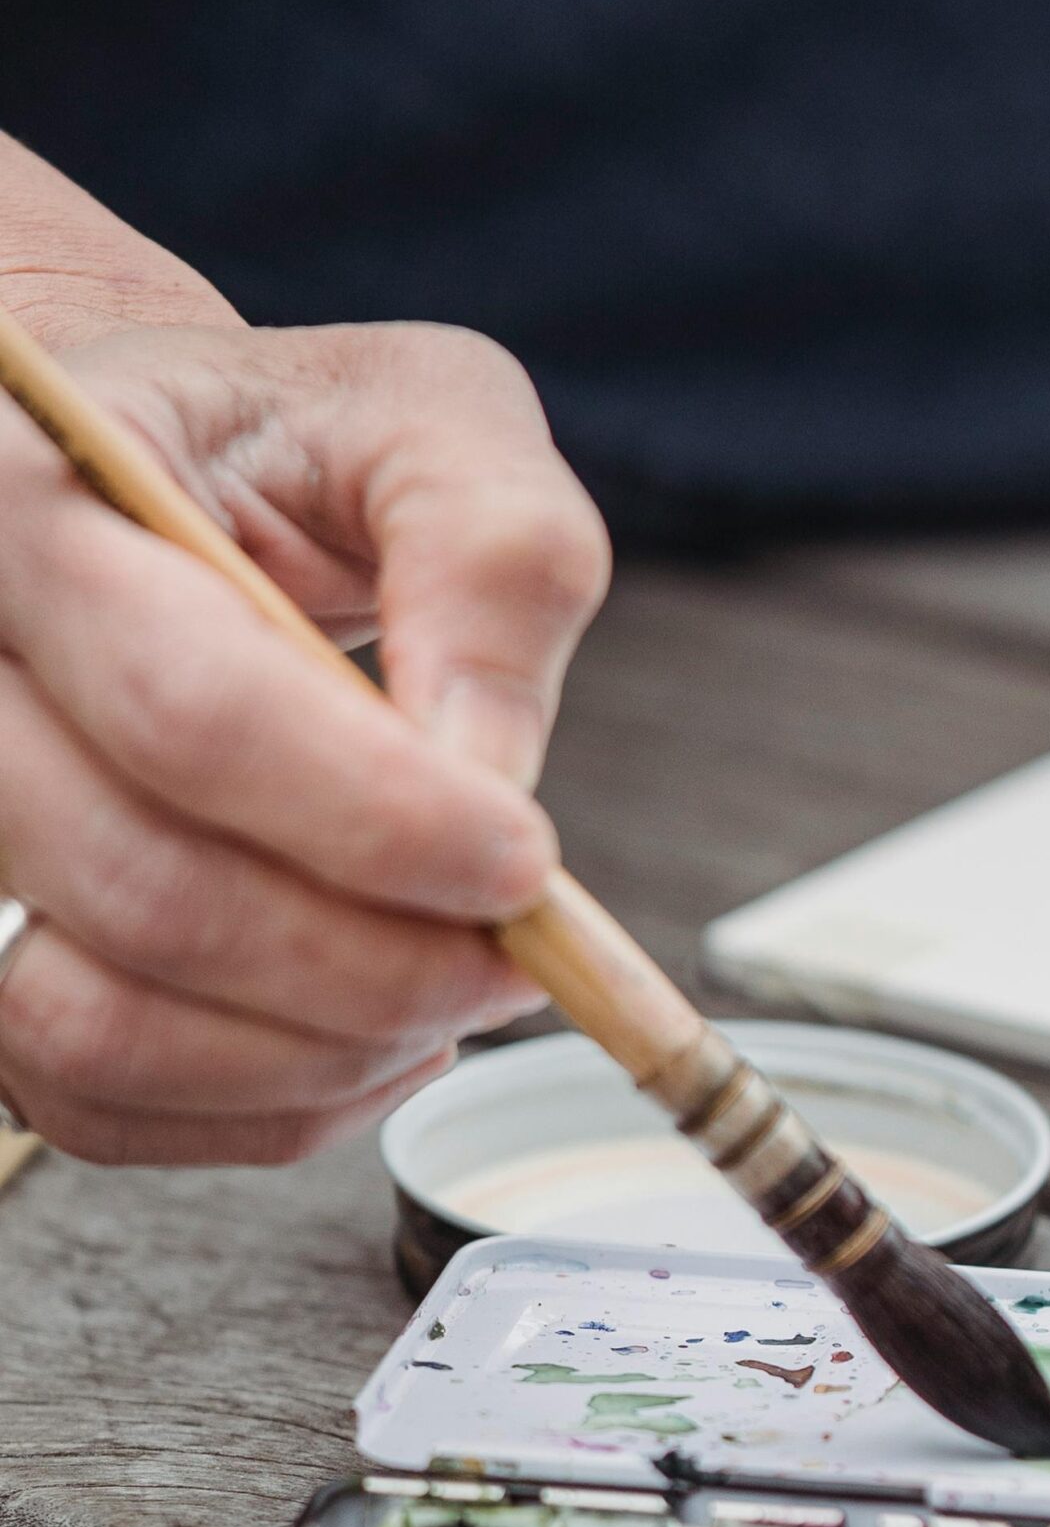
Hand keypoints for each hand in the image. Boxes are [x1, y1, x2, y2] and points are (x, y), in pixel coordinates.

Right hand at [0, 320, 607, 1162]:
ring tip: (449, 992)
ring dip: (316, 1053)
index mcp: (24, 498)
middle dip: (372, 961)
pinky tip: (368, 1036)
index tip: (522, 862)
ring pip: (97, 1027)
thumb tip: (486, 775)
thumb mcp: (426, 420)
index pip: (191, 710)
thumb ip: (492, 557)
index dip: (376, 819)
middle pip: (145, 890)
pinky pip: (91, 1101)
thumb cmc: (281, 447)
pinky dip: (260, 1107)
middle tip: (515, 950)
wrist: (150, 480)